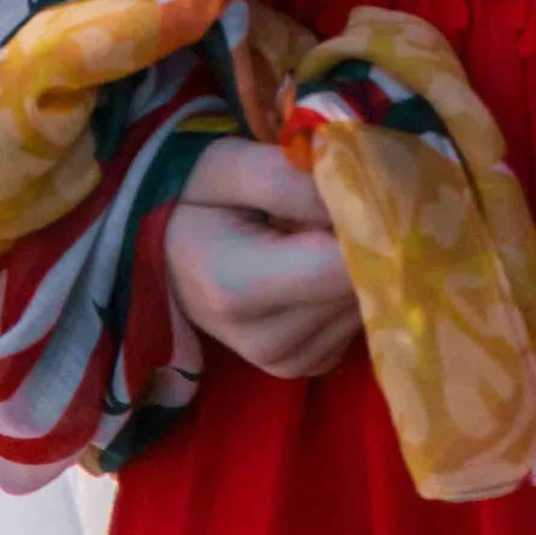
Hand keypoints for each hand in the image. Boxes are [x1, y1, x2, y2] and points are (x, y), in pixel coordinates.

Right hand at [164, 137, 362, 381]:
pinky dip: (347, 289)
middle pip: (356, 288)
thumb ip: (285, 178)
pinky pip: (356, 323)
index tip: (360, 188)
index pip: (337, 266)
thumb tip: (354, 201)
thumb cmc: (197, 200)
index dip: (363, 225)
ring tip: (316, 233)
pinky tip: (315, 265)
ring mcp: (288, 362)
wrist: (171, 255)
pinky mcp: (308, 368)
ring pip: (364, 305)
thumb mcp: (226, 166)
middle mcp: (265, 341)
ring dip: (357, 264)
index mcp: (236, 287)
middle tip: (333, 202)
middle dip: (361, 240)